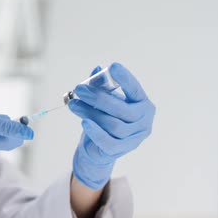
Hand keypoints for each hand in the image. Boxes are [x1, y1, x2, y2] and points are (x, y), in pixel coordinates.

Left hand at [68, 63, 154, 189]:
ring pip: (112, 124)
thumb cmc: (103, 118)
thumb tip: (97, 70)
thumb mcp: (103, 100)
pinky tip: (84, 122)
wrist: (97, 147)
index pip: (135, 90)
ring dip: (90, 112)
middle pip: (121, 109)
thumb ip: (101, 86)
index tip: (113, 66)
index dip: (126, 79)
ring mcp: (135, 138)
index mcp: (142, 104)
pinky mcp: (122, 150)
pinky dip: (95, 132)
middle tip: (79, 89)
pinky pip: (108, 141)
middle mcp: (144, 121)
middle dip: (98, 97)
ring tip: (73, 104)